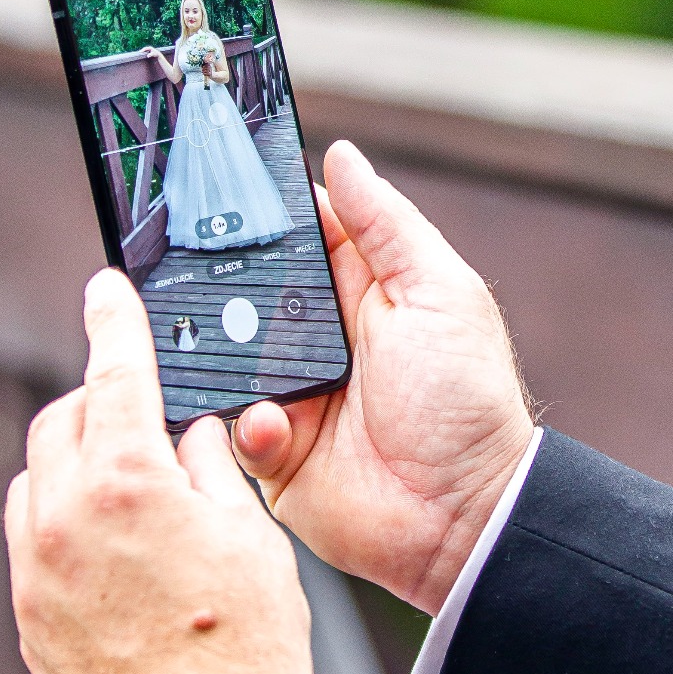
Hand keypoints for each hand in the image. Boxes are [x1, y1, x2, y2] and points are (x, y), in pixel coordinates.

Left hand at [5, 269, 311, 673]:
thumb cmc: (247, 642)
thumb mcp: (250, 530)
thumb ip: (210, 466)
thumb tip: (190, 436)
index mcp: (125, 482)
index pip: (113, 371)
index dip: (113, 319)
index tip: (106, 288)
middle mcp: (64, 522)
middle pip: (60, 424)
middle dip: (96, 403)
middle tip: (141, 413)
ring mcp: (37, 578)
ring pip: (32, 484)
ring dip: (69, 465)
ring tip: (126, 486)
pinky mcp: (30, 626)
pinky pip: (30, 547)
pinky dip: (61, 526)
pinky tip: (111, 548)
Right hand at [232, 141, 534, 615]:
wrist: (463, 518)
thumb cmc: (467, 404)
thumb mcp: (438, 295)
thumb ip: (386, 225)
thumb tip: (342, 155)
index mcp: (358, 293)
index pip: (297, 236)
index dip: (262, 215)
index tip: (219, 187)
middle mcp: (317, 341)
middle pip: (245, 295)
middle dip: (224, 290)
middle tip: (205, 282)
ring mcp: (292, 397)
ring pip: (225, 360)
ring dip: (227, 360)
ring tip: (251, 366)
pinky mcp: (273, 454)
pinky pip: (231, 428)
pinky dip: (245, 426)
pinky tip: (274, 426)